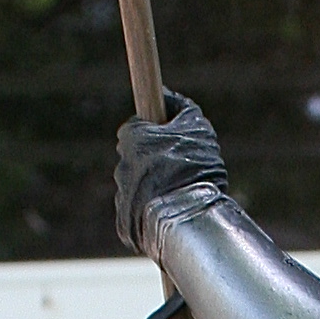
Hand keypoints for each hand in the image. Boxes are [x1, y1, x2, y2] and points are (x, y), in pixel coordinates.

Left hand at [115, 92, 228, 258]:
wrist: (188, 216)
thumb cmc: (194, 166)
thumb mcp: (197, 127)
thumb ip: (181, 106)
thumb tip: (165, 94)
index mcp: (132, 138)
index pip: (136, 129)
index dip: (154, 132)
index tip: (168, 138)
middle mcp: (122, 165)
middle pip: (137, 159)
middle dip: (155, 162)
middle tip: (181, 169)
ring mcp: (121, 196)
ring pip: (138, 188)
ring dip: (154, 189)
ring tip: (180, 197)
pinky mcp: (125, 224)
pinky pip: (138, 214)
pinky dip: (152, 213)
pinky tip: (172, 215)